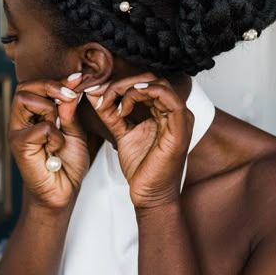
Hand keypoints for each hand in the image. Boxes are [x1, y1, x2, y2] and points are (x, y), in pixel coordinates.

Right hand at [8, 74, 88, 209]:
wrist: (63, 192)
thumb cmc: (67, 164)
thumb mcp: (74, 130)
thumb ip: (70, 109)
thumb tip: (74, 82)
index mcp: (32, 115)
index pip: (35, 85)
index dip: (57, 80)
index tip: (78, 79)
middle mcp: (21, 121)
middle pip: (25, 87)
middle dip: (50, 87)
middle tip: (70, 96)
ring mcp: (17, 132)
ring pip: (25, 99)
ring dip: (49, 109)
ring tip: (59, 128)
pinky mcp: (19, 145)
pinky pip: (39, 127)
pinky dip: (54, 135)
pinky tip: (56, 149)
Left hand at [85, 73, 193, 209]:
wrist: (148, 194)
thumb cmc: (141, 168)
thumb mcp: (120, 132)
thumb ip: (109, 112)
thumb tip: (94, 92)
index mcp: (165, 112)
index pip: (146, 84)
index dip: (121, 84)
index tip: (99, 95)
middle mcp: (176, 112)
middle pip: (152, 80)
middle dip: (124, 84)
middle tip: (103, 95)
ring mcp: (181, 119)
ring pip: (158, 85)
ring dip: (131, 89)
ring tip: (113, 104)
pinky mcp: (180, 128)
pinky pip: (168, 98)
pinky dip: (144, 94)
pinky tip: (124, 106)